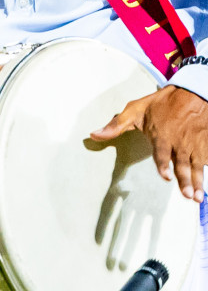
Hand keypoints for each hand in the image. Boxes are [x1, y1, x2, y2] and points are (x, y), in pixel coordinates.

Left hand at [92, 85, 207, 201]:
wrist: (191, 93)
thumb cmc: (160, 104)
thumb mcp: (134, 110)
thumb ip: (116, 125)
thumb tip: (93, 135)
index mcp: (162, 136)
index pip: (162, 154)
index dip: (164, 165)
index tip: (167, 177)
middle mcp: (179, 143)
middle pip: (182, 165)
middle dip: (186, 181)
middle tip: (189, 196)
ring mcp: (195, 144)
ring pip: (197, 166)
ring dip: (199, 181)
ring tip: (198, 197)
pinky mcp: (207, 144)